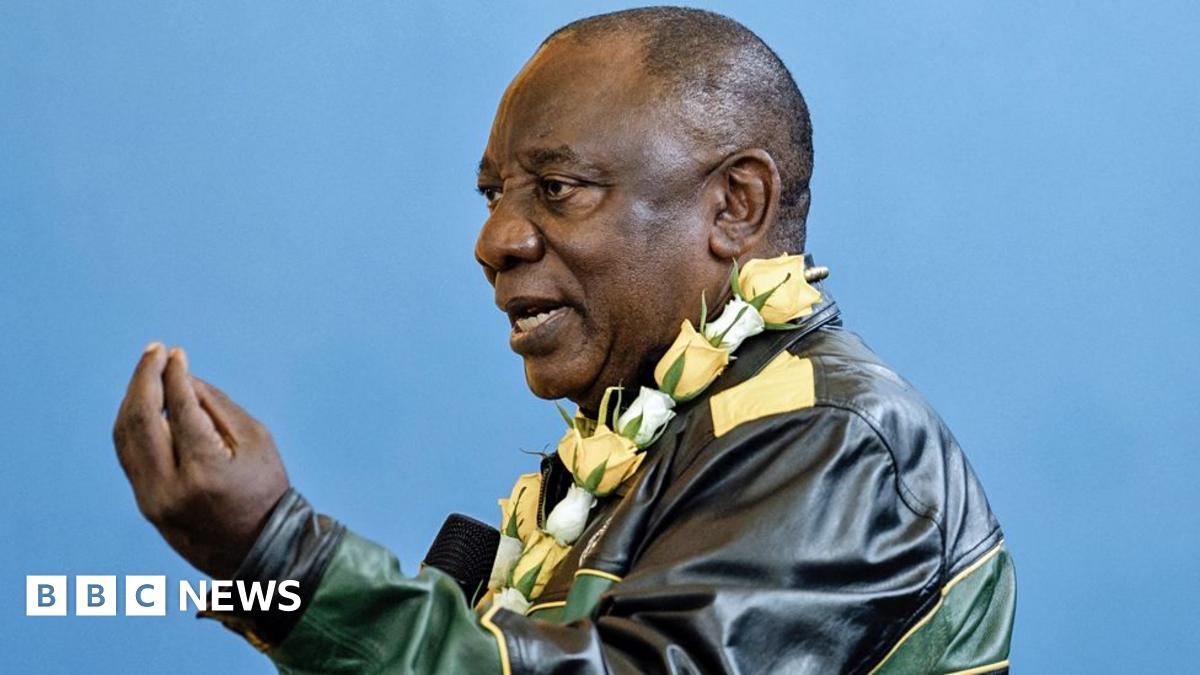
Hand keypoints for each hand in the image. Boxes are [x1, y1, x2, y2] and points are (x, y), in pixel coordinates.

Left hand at [112, 343, 289, 577]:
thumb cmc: (265, 491)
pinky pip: (128, 454)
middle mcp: (171, 488)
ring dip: (134, 397)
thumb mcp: (257, 443)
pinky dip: (132, 422)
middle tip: (155, 351)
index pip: (180, 410)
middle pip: (142, 419)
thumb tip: (183, 377)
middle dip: (145, 378)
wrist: (256, 550)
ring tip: (148, 371)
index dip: (175, 376)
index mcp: (206, 472)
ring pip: (126, 436)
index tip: (176, 353)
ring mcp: (152, 499)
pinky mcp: (144, 503)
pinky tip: (144, 402)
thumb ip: (217, 407)